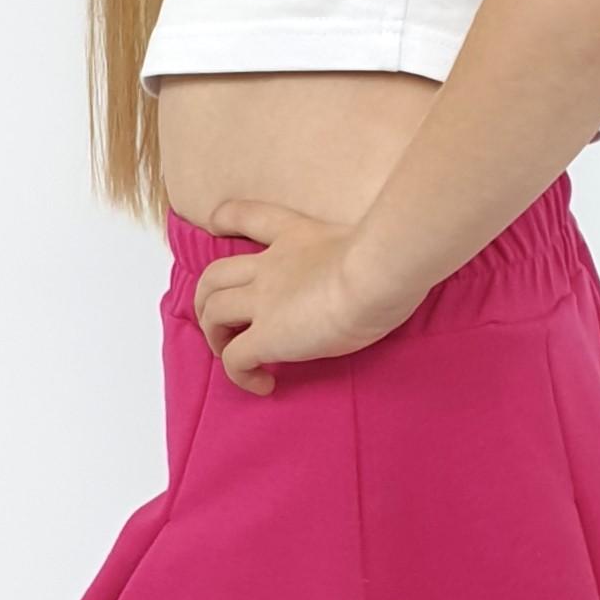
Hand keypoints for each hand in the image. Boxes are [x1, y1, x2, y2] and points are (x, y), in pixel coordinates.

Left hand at [192, 196, 422, 394]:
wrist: (377, 272)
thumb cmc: (389, 257)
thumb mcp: (373, 242)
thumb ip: (366, 250)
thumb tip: (392, 264)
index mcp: (297, 237)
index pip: (251, 216)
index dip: (227, 219)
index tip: (217, 226)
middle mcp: (271, 267)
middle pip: (214, 276)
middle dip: (207, 299)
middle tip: (222, 323)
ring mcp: (263, 301)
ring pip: (212, 314)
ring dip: (215, 337)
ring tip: (233, 356)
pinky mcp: (266, 336)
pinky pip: (235, 360)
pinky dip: (239, 375)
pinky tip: (263, 384)